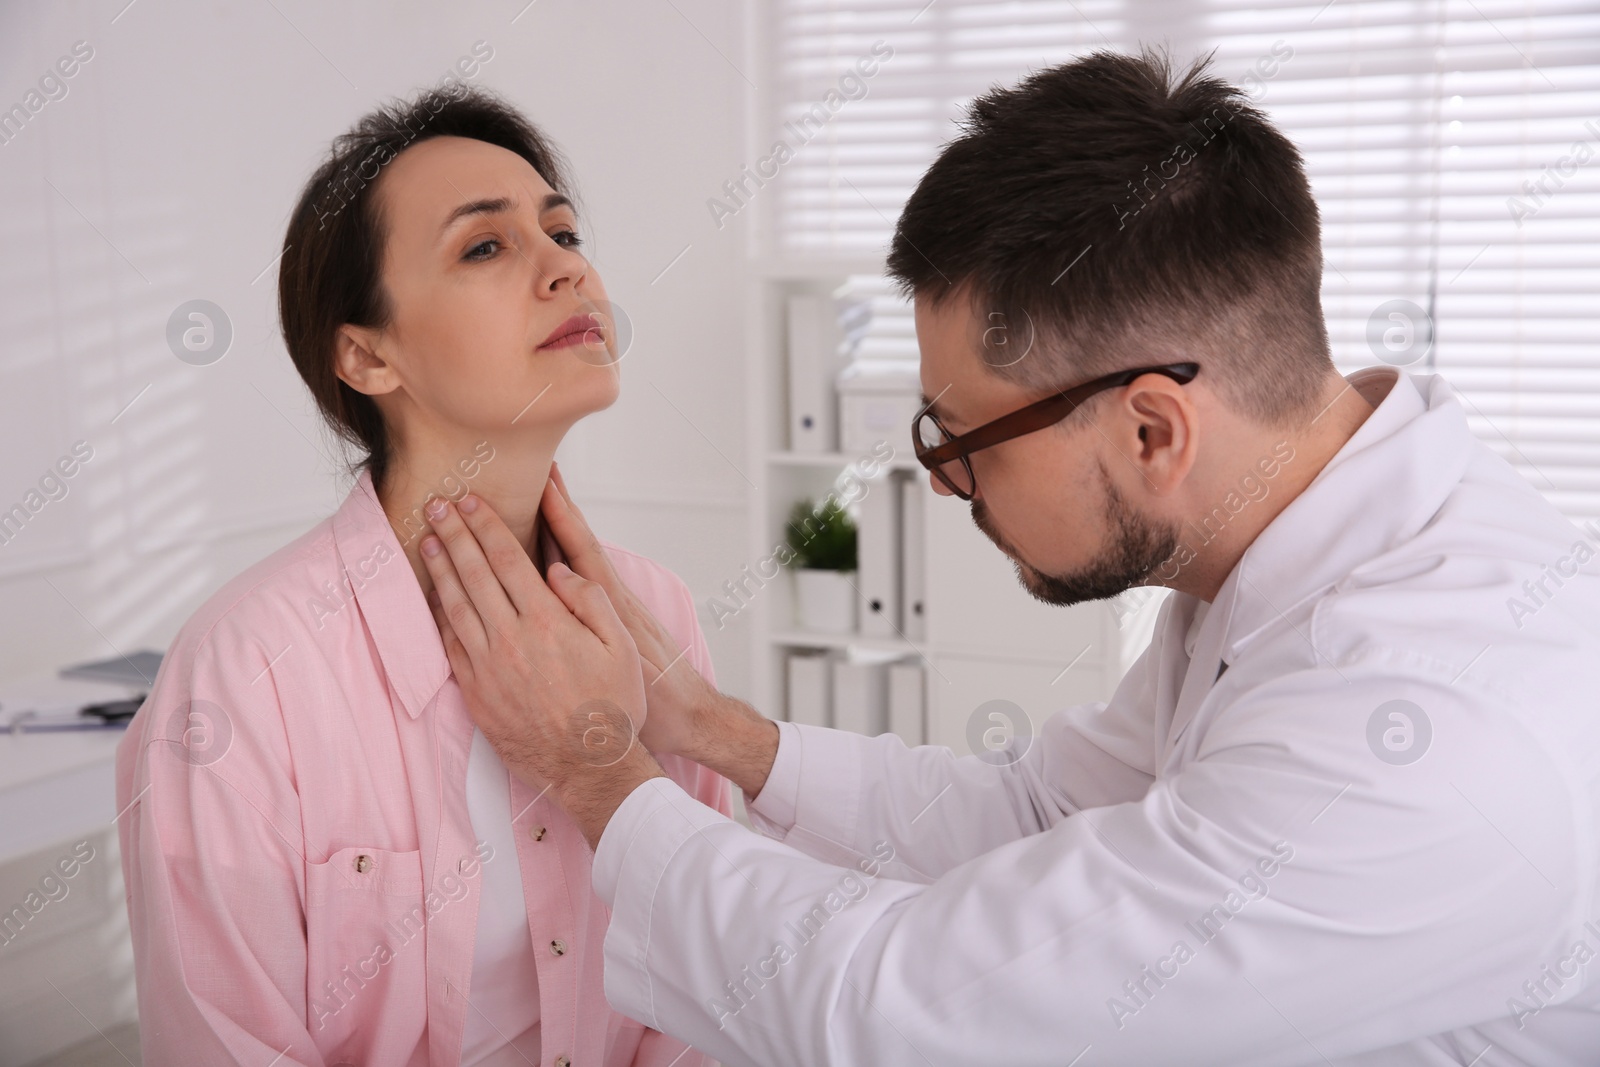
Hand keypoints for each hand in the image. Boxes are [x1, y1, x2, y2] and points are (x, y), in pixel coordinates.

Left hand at [419, 492, 661, 841]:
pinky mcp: (476, 693)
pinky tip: (435, 597)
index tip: (470, 501)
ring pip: (455, 605)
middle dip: (453, 534)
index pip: (507, 559)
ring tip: (428, 540)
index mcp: (547, 620)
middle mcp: (510, 639)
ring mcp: (488, 667)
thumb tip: (559, 571)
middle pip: (473, 573)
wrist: (590, 768)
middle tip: (436, 506)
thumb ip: (591, 601)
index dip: (485, 525)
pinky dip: (439, 614)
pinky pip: (450, 645)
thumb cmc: (612, 707)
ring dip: (439, 568)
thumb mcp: (621, 647)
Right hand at [540, 462, 715, 757]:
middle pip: (579, 545)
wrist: (691, 723)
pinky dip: (565, 562)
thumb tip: (559, 578)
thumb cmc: (660, 703)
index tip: (545, 480)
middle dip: (558, 509)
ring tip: (537, 498)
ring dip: (559, 530)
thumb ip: (596, 619)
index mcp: (615, 608)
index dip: (564, 516)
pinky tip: (546, 553)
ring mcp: (614, 613)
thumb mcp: (628, 663)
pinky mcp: (614, 626)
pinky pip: (584, 584)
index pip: (582, 549)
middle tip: (536, 471)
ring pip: (580, 562)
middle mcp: (613, 603)